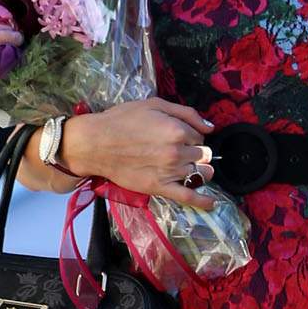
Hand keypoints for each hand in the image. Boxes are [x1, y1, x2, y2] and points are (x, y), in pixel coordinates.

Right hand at [62, 98, 216, 207]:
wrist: (96, 143)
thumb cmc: (121, 120)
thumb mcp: (154, 104)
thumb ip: (186, 113)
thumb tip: (210, 127)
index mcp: (177, 130)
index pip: (199, 136)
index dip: (191, 135)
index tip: (178, 135)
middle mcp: (177, 152)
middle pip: (201, 155)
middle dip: (194, 152)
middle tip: (177, 149)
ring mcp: (170, 172)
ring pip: (199, 173)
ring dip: (198, 170)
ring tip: (188, 167)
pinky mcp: (159, 187)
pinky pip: (187, 197)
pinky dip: (202, 201)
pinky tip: (211, 204)